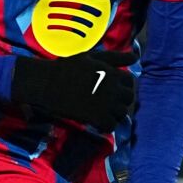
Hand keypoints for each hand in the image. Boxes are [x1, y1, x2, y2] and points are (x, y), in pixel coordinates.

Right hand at [10, 49, 135, 127]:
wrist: (47, 83)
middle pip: (129, 98)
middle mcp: (113, 88)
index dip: (122, 85)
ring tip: (102, 112)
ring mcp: (105, 104)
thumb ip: (114, 57)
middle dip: (120, 100)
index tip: (111, 89)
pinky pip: (111, 125)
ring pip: (121, 113)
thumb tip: (135, 57)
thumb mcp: (91, 56)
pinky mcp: (96, 117)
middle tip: (106, 102)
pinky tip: (97, 122)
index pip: (130, 81)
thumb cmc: (67, 67)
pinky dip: (106, 126)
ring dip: (113, 113)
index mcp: (112, 72)